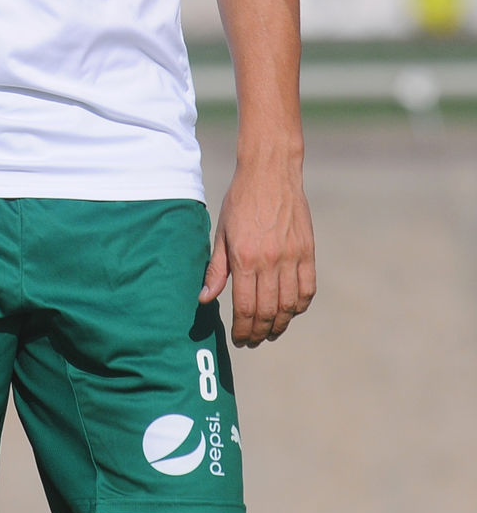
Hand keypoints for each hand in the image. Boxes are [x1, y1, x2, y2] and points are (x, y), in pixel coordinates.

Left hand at [199, 161, 315, 346]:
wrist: (270, 172)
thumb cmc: (240, 201)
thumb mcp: (221, 233)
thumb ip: (216, 269)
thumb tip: (205, 299)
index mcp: (245, 258)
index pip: (246, 308)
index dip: (243, 329)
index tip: (239, 339)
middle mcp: (270, 261)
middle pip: (268, 312)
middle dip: (259, 332)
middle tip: (253, 340)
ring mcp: (292, 257)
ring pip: (290, 306)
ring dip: (280, 324)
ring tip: (270, 331)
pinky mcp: (307, 252)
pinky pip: (307, 290)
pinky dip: (299, 306)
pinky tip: (289, 311)